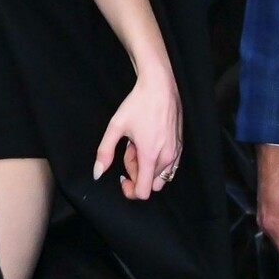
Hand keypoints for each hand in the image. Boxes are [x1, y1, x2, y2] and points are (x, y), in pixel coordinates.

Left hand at [93, 65, 182, 198]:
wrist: (160, 86)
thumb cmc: (138, 104)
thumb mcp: (115, 126)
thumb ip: (105, 152)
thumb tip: (97, 172)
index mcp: (150, 155)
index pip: (144, 192)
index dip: (130, 191)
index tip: (122, 179)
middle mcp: (167, 157)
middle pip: (149, 183)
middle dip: (136, 173)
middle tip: (129, 151)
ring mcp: (176, 152)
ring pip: (160, 176)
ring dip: (147, 167)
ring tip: (139, 145)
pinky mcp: (181, 146)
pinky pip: (169, 167)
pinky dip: (157, 161)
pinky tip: (150, 142)